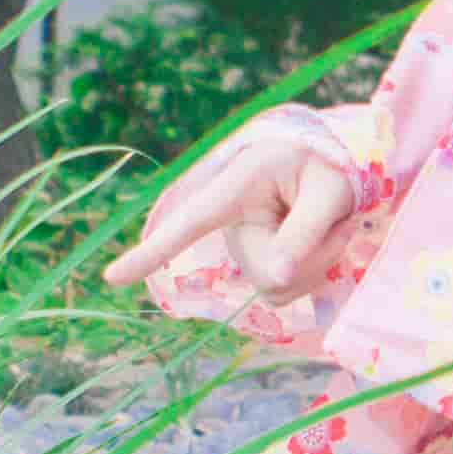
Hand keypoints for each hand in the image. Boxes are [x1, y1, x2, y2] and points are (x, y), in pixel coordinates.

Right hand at [105, 108, 359, 304]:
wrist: (331, 164)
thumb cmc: (328, 165)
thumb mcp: (330, 189)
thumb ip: (304, 231)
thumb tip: (275, 280)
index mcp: (236, 188)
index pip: (188, 224)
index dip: (150, 252)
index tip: (109, 278)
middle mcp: (232, 219)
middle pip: (264, 274)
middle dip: (312, 259)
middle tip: (343, 225)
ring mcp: (244, 244)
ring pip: (279, 287)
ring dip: (319, 264)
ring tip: (335, 225)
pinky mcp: (259, 261)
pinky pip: (287, 290)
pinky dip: (316, 271)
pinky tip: (326, 239)